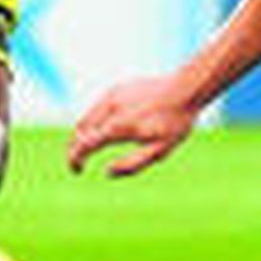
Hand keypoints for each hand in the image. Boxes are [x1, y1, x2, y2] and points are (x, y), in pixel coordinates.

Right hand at [68, 75, 199, 177]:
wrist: (186, 88)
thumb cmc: (176, 122)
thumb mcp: (160, 151)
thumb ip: (132, 164)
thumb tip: (107, 172)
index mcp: (119, 127)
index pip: (85, 144)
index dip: (75, 159)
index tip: (77, 170)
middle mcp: (111, 108)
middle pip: (80, 130)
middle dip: (74, 148)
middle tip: (77, 162)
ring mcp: (113, 95)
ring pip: (87, 117)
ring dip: (82, 134)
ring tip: (86, 148)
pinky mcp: (118, 88)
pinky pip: (97, 107)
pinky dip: (92, 121)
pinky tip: (101, 130)